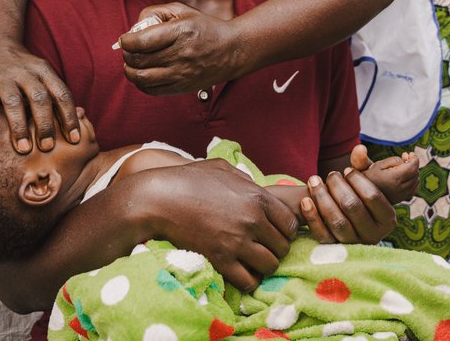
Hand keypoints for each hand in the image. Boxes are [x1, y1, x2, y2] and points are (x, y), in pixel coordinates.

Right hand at [0, 41, 79, 153]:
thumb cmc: (23, 71)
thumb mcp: (43, 76)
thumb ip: (57, 95)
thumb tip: (83, 115)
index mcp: (44, 71)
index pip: (61, 94)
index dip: (69, 117)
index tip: (74, 140)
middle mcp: (25, 73)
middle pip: (39, 98)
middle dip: (45, 124)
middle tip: (47, 147)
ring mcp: (3, 78)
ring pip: (14, 102)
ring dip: (19, 127)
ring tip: (23, 149)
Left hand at [116, 4, 247, 94]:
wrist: (233, 50)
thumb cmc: (205, 27)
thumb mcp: (182, 11)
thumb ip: (155, 13)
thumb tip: (133, 28)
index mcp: (180, 31)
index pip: (142, 41)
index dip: (126, 41)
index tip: (125, 39)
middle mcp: (181, 54)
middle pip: (139, 60)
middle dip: (126, 55)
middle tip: (128, 50)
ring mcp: (182, 73)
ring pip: (142, 78)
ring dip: (130, 70)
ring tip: (131, 64)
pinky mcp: (183, 87)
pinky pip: (152, 90)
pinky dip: (141, 83)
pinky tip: (142, 74)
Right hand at [138, 158, 298, 290]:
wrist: (158, 198)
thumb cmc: (187, 179)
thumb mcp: (221, 168)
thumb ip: (244, 178)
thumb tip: (256, 186)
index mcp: (257, 196)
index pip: (291, 224)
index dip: (283, 230)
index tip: (271, 232)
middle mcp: (252, 219)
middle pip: (283, 247)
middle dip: (274, 249)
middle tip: (260, 248)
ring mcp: (237, 241)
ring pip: (270, 266)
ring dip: (262, 266)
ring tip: (250, 261)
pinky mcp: (221, 260)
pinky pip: (249, 281)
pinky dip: (248, 280)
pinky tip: (239, 272)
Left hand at [299, 168, 396, 244]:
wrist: (350, 221)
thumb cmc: (360, 195)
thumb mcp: (366, 181)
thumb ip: (363, 164)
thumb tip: (359, 148)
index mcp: (388, 218)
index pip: (372, 195)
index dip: (357, 179)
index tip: (347, 170)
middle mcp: (374, 235)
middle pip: (353, 206)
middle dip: (337, 185)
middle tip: (331, 175)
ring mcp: (354, 244)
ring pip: (337, 221)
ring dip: (322, 197)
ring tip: (314, 181)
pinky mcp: (335, 250)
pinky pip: (322, 235)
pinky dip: (312, 216)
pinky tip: (305, 200)